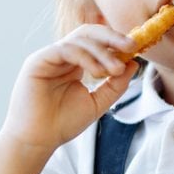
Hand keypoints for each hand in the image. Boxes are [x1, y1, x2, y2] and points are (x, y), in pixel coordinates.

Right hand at [1, 25, 137, 152]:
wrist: (38, 140)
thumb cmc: (62, 123)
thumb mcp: (97, 102)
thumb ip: (115, 85)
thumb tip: (134, 64)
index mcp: (74, 64)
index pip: (96, 42)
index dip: (116, 42)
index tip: (136, 49)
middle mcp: (62, 56)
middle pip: (88, 33)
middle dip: (112, 37)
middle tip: (131, 46)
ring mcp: (49, 57)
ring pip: (79, 39)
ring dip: (102, 52)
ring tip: (115, 70)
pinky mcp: (38, 61)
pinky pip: (65, 49)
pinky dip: (85, 57)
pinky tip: (97, 72)